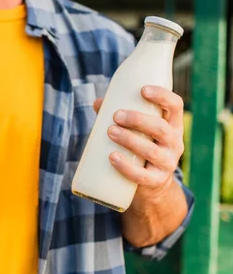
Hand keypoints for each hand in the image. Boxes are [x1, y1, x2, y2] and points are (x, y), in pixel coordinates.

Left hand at [93, 86, 184, 200]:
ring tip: (110, 131)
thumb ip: (119, 115)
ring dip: (129, 140)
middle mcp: (175, 143)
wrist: (152, 183)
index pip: (175, 106)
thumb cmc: (141, 146)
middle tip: (116, 115)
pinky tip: (112, 157)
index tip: (142, 89)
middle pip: (161, 128)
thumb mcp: (137, 130)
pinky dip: (126, 166)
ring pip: (151, 151)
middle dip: (138, 120)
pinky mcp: (156, 180)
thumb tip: (97, 103)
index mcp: (172, 125)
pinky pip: (142, 175)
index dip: (162, 96)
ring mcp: (167, 163)